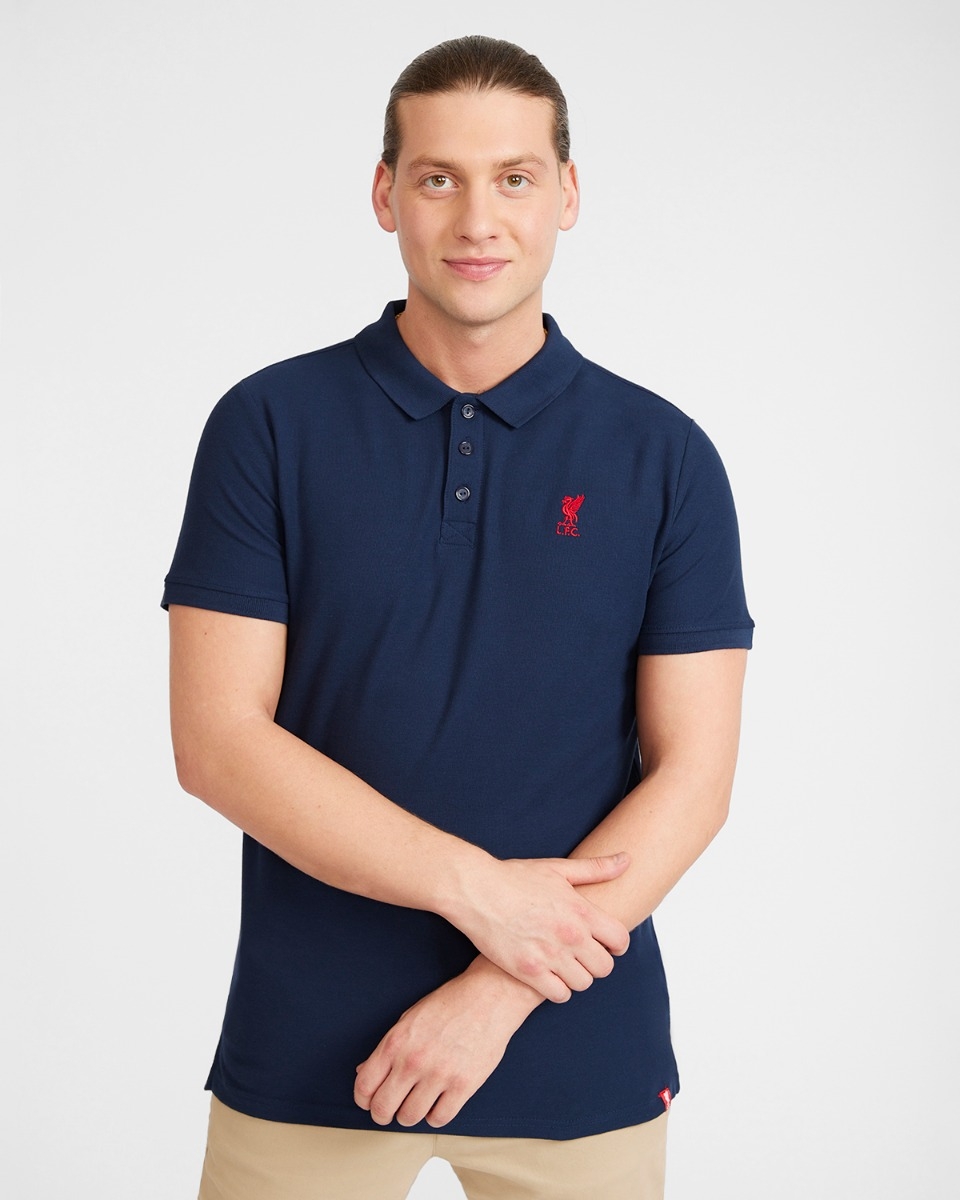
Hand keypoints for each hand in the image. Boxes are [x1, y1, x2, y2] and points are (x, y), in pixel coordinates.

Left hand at [354, 957, 537, 1128]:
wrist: (489, 996)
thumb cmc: (449, 1004)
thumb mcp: (409, 1019)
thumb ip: (387, 1049)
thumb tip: (364, 1072)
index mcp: (396, 1042)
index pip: (364, 1087)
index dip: (363, 1100)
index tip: (370, 1102)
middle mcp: (413, 1061)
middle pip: (383, 1109)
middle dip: (382, 1114)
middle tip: (390, 1110)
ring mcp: (439, 1074)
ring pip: (410, 1118)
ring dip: (410, 1115)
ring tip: (416, 1103)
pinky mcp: (464, 1085)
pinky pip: (440, 1119)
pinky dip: (435, 1116)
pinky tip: (438, 1103)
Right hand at [447, 853, 631, 1002]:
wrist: (477, 890)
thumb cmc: (515, 877)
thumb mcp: (558, 869)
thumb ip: (596, 868)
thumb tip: (627, 860)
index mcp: (581, 911)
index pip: (620, 941)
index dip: (616, 944)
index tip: (605, 943)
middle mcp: (571, 936)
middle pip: (604, 967)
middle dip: (596, 962)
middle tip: (582, 955)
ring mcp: (550, 956)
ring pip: (583, 984)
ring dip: (576, 977)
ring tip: (564, 965)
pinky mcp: (529, 972)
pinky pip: (559, 995)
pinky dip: (557, 989)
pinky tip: (548, 976)